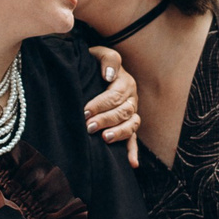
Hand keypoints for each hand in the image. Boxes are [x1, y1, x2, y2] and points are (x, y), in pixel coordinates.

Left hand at [83, 46, 140, 166]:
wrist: (94, 72)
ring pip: (131, 125)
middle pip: (122, 111)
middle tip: (89, 126)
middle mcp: (131, 98)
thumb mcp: (98, 54)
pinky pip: (134, 140)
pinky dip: (133, 152)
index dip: (100, 104)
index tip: (85, 111)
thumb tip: (109, 76)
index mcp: (124, 82)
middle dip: (105, 119)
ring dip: (119, 133)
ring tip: (105, 138)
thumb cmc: (93, 64)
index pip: (115, 95)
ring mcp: (131, 113)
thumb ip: (107, 59)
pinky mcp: (128, 127)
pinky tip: (132, 163)